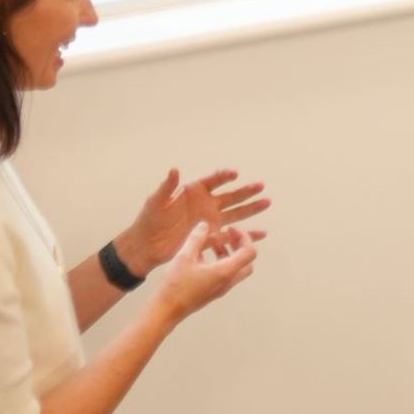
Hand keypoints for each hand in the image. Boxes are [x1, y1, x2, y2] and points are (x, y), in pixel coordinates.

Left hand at [118, 168, 269, 277]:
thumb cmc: (149, 220)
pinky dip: (246, 234)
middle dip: (246, 191)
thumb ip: (167, 186)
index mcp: (193, 192)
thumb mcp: (156, 202)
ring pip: (235, 214)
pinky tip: (261, 233)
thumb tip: (174, 169)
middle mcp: (205, 205)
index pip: (213, 181)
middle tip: (261, 186)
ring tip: (266, 202)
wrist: (146, 245)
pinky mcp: (210, 237)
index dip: (224, 176)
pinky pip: (231, 235)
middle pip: (230, 196)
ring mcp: (210, 221)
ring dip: (251, 209)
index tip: (234, 174)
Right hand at [151, 223, 259, 323]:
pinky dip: (217, 261)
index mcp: (225, 272)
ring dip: (227, 252)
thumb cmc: (175, 286)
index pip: (249, 252)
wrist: (165, 311)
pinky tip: (199, 255)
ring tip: (210, 241)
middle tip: (226, 235)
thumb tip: (205, 225)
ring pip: (234, 268)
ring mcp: (220, 289)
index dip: (244, 237)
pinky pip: (222, 274)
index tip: (230, 229)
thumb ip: (196, 239)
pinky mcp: (211, 292)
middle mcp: (227, 282)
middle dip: (239, 245)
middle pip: (246, 262)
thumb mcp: (184, 257)